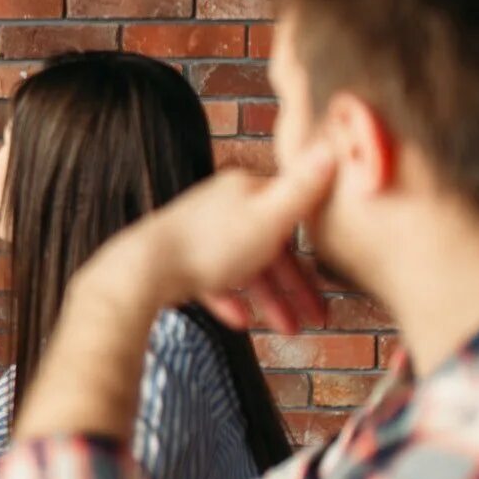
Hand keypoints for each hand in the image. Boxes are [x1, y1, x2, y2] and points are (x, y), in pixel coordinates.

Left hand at [99, 142, 337, 333]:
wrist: (144, 268)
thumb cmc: (210, 243)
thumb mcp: (270, 215)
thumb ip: (302, 188)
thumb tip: (331, 148)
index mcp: (244, 190)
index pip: (292, 216)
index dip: (316, 249)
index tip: (334, 278)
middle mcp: (221, 207)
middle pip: (269, 247)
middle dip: (294, 286)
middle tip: (316, 318)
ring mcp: (198, 233)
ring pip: (243, 268)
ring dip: (268, 300)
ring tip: (287, 330)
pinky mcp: (178, 259)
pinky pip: (211, 282)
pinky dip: (229, 300)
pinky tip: (241, 321)